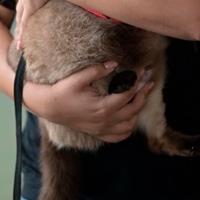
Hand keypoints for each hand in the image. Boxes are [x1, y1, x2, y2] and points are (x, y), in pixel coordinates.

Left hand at [15, 0, 57, 46]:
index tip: (28, 3)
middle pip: (23, 7)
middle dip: (23, 13)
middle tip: (22, 23)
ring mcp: (27, 3)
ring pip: (23, 20)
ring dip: (21, 30)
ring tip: (19, 42)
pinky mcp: (30, 12)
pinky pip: (25, 27)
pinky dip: (23, 38)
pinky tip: (20, 48)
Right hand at [27, 62, 154, 142]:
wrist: (49, 107)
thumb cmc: (63, 91)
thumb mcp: (79, 78)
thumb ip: (97, 70)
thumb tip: (114, 63)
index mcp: (103, 107)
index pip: (127, 94)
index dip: (137, 81)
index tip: (142, 71)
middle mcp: (105, 121)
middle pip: (133, 109)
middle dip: (143, 94)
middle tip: (149, 82)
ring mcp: (102, 129)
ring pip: (129, 125)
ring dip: (137, 111)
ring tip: (140, 97)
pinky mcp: (98, 133)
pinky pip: (119, 136)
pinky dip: (128, 128)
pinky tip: (129, 117)